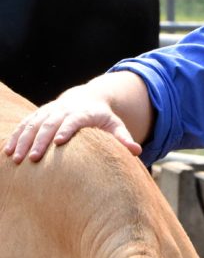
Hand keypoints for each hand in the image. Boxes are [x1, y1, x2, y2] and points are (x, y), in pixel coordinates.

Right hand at [3, 81, 142, 163]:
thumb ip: (124, 138)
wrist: (86, 98)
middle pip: (49, 124)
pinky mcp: (38, 115)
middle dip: (40, 141)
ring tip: (15, 158)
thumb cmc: (103, 118)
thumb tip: (137, 151)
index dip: (65, 130)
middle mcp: (62, 110)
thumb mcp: (115, 125)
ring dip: (23, 141)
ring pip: (32, 125)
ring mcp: (48, 112)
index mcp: (82, 113)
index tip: (58, 142)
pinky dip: (15, 137)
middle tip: (34, 158)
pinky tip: (8, 152)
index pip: (73, 121)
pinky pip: (24, 125)